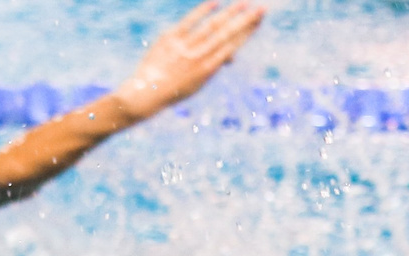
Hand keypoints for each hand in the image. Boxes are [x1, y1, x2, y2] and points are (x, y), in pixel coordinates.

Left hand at [112, 1, 266, 121]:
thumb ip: (213, 65)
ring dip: (230, 13)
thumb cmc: (175, 89)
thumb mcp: (198, 82)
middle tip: (261, 8)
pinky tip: (215, 2)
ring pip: (212, 27)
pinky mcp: (170, 39)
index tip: (258, 20)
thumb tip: (232, 55)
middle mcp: (200, 58)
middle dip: (246, 21)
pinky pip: (189, 22)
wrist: (146, 94)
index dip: (247, 32)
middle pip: (228, 35)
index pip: (233, 46)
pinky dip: (202, 11)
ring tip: (244, 2)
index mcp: (209, 69)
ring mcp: (186, 48)